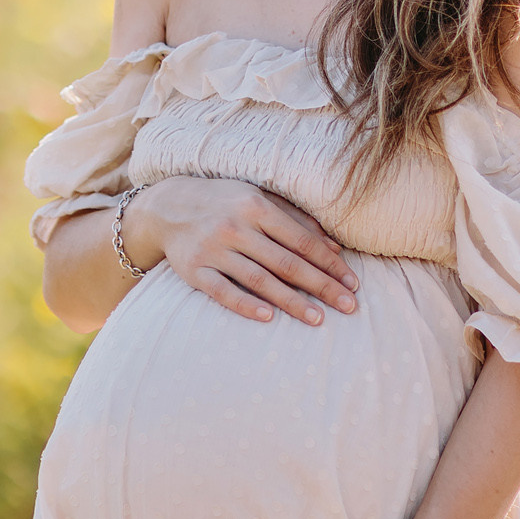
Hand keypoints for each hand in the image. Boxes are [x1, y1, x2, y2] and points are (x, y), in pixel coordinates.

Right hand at [127, 176, 357, 325]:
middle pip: (286, 263)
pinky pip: (223, 292)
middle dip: (321, 286)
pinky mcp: (194, 270)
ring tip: (318, 319)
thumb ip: (296, 220)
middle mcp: (236, 228)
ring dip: (292, 301)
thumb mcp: (259, 199)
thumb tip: (335, 247)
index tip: (352, 283)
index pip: (302, 241)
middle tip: (348, 306)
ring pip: (259, 280)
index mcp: (256, 207)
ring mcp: (214, 250)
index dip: (330, 263)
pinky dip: (246, 306)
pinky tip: (269, 318)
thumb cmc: (225, 202)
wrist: (167, 206)